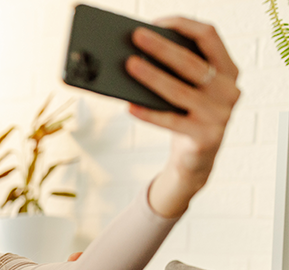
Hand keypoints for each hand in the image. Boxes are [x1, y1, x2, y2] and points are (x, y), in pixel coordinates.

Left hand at [125, 17, 240, 217]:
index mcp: (228, 70)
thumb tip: (138, 53)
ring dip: (151, 76)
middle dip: (161, 47)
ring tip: (129, 65)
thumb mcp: (189, 89)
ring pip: (178, 91)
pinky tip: (130, 106)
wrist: (196, 157)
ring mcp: (220, 114)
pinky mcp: (205, 136)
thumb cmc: (187, 114)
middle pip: (191, 62)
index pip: (210, 36)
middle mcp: (229, 90)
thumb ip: (176, 71)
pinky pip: (170, 121)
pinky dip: (148, 113)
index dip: (183, 26)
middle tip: (136, 37)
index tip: (156, 22)